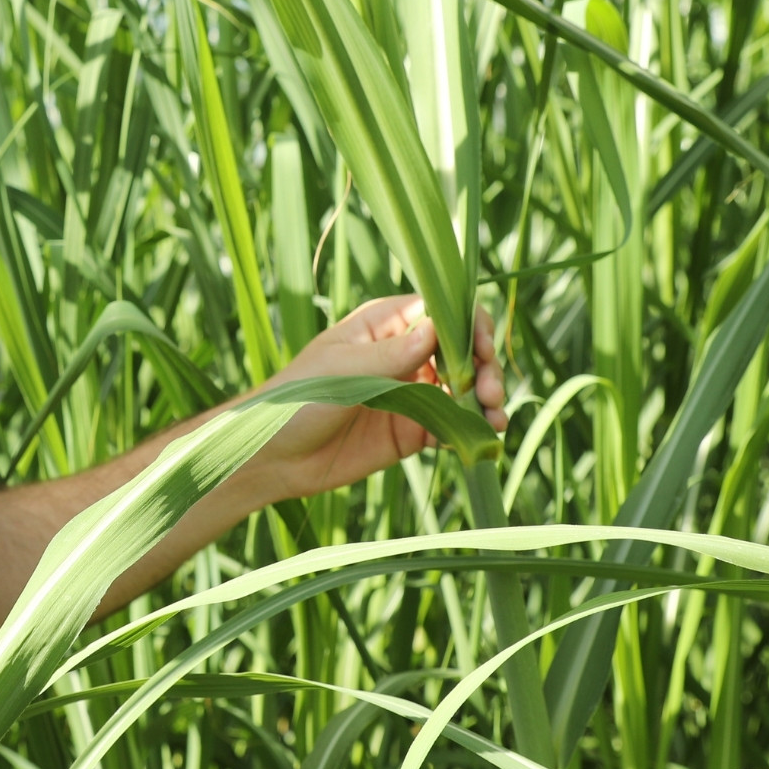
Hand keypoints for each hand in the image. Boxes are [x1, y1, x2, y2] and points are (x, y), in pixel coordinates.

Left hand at [246, 295, 506, 502]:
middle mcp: (403, 354)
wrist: (273, 457)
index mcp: (383, 325)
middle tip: (489, 391)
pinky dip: (472, 428)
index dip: (468, 324)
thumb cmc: (295, 399)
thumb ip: (391, 356)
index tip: (481, 349)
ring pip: (463, 387)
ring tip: (495, 418)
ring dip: (485, 397)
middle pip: (461, 349)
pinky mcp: (412, 431)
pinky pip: (451, 425)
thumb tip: (437, 329)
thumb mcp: (341, 373)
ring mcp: (410, 393)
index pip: (439, 310)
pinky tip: (484, 437)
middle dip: (483, 365)